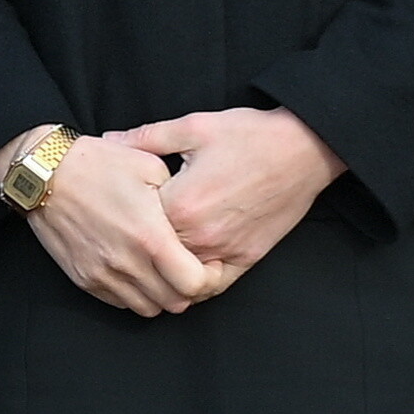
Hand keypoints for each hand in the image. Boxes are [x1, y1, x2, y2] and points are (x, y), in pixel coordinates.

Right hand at [11, 124, 219, 316]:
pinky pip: (121, 303)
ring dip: (161, 295)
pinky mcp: (85, 279)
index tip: (210, 265)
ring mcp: (103, 275)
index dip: (210, 278)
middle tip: (190, 271)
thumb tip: (193, 221)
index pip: (194, 283)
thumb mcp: (151, 167)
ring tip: (163, 273)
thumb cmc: (99, 164)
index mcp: (150, 236)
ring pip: (148, 308)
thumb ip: (179, 200)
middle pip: (175, 303)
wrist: (45, 174)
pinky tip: (137, 271)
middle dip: (188, 290)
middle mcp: (127, 262)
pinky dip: (135, 294)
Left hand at [118, 108, 342, 278]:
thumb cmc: (249, 134)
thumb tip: (108, 139)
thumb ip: (146, 138)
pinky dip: (195, 285)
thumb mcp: (193, 127)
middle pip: (153, 256)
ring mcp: (225, 251)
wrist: (304, 148)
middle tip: (124, 238)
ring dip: (163, 271)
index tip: (116, 207)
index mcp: (181, 204)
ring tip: (149, 259)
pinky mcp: (246, 259)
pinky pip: (213, 286)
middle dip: (138, 248)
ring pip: (179, 279)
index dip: (124, 215)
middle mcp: (200, 236)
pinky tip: (182, 273)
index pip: (135, 223)